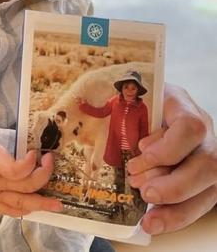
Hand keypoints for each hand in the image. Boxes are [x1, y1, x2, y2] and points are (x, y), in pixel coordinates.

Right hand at [0, 110, 63, 217]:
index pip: (15, 171)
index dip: (29, 164)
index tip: (34, 151)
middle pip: (25, 186)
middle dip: (43, 176)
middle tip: (50, 161)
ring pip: (21, 203)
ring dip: (41, 204)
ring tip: (58, 205)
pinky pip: (11, 211)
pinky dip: (25, 210)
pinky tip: (37, 209)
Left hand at [127, 83, 216, 234]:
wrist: (150, 106)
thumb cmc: (138, 103)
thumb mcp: (131, 99)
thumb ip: (126, 113)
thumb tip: (116, 137)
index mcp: (182, 106)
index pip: (190, 127)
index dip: (168, 147)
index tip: (140, 152)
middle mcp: (203, 133)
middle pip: (207, 163)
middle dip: (174, 185)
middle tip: (143, 191)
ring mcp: (209, 157)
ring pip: (209, 188)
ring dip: (176, 208)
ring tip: (148, 218)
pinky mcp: (207, 181)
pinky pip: (200, 203)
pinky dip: (176, 217)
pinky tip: (155, 222)